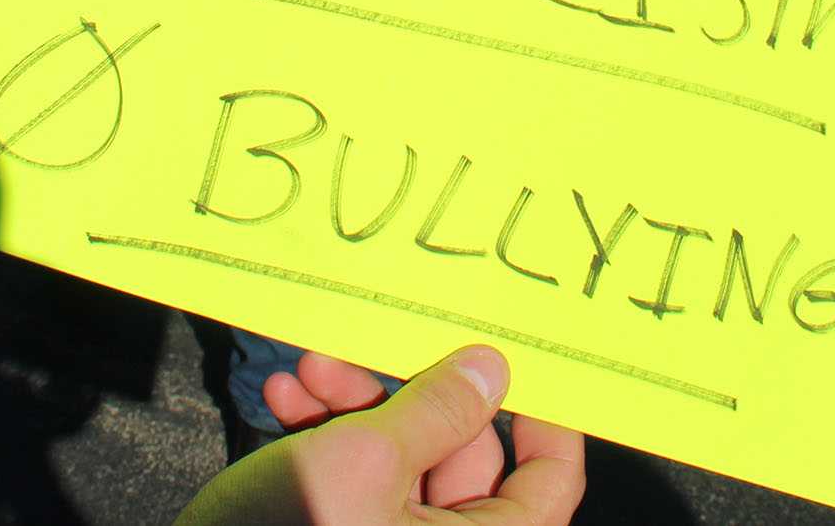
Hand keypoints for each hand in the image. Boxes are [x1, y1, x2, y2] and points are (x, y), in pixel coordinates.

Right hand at [176, 347, 582, 524]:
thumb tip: (494, 368)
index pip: (551, 483)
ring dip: (352, 405)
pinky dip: (325, 437)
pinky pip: (358, 480)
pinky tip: (283, 402)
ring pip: (401, 458)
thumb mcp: (363, 459)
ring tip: (304, 371)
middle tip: (357, 351)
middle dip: (404, 392)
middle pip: (462, 455)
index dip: (547, 418)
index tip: (517, 359)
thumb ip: (435, 409)